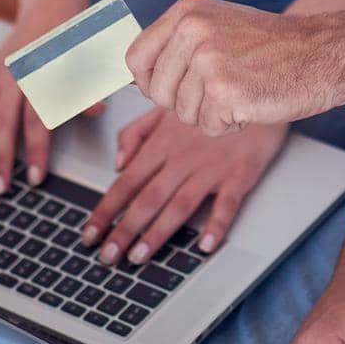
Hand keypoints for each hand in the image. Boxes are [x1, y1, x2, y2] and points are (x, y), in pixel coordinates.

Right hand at [0, 0, 103, 192]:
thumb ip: (90, 86)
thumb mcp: (90, 58)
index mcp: (42, 71)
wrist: (52, 2)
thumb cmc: (75, 36)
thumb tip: (97, 111)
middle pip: (3, 121)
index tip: (35, 177)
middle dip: (0, 157)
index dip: (36, 149)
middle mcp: (16, 74)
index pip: (37, 118)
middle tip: (0, 188)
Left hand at [80, 106, 287, 264]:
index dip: (106, 209)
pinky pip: (227, 203)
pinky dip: (217, 225)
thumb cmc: (211, 99)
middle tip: (107, 256)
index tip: (89, 233)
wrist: (255, 86)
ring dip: (158, 233)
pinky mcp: (240, 172)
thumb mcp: (167, 106)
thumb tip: (118, 162)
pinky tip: (205, 246)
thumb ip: (137, 132)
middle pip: (148, 198)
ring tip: (139, 257)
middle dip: (123, 230)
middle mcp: (183, 157)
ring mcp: (212, 166)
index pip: (127, 181)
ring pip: (180, 204)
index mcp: (163, 143)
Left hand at [127, 0, 341, 134]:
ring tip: (242, 89)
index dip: (150, 81)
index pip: (136, 57)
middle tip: (222, 87)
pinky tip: (252, 102)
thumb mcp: (217, 26)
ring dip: (211, 113)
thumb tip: (136, 76)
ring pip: (182, 113)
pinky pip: (208, 127)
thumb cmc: (272, 46)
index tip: (171, 86)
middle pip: (158, 92)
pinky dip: (230, 125)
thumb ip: (177, 44)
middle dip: (185, 102)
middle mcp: (192, 30)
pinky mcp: (224, 92)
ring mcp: (207, 61)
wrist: (320, 54)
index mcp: (187, 12)